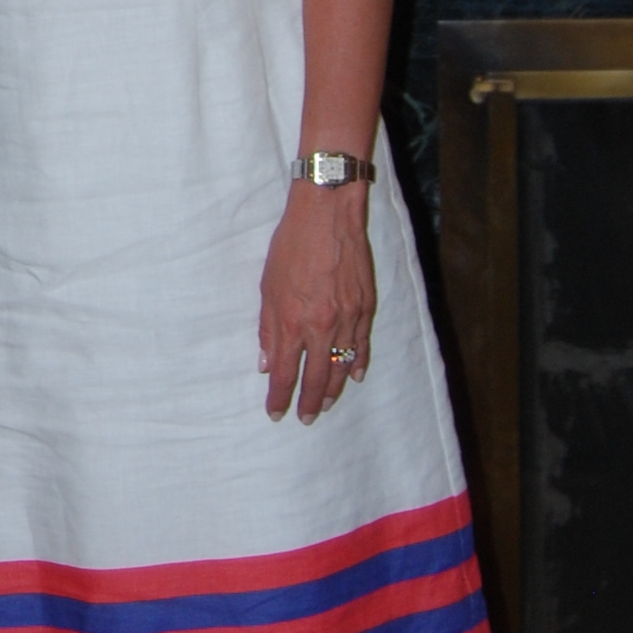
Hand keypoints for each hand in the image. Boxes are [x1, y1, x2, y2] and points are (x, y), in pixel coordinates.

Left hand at [259, 184, 375, 421]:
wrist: (328, 215)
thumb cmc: (291, 245)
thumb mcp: (267, 286)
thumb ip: (268, 328)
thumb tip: (267, 363)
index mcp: (292, 322)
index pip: (285, 373)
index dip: (280, 397)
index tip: (276, 413)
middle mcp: (321, 327)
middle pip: (316, 378)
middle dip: (309, 402)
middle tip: (305, 418)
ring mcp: (347, 318)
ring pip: (342, 366)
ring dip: (334, 390)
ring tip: (326, 404)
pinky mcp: (366, 307)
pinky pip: (362, 344)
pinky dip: (358, 363)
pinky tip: (354, 377)